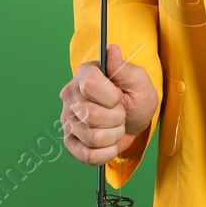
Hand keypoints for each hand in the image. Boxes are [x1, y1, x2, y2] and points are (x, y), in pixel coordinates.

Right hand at [59, 42, 158, 165]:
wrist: (133, 119)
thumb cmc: (135, 96)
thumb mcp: (138, 80)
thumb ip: (124, 68)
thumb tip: (112, 50)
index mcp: (85, 74)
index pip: (89, 85)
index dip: (111, 96)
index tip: (119, 96)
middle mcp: (70, 96)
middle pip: (91, 115)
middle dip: (117, 118)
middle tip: (120, 113)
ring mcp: (67, 120)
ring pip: (93, 138)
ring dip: (114, 136)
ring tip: (116, 126)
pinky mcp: (70, 142)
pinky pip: (88, 156)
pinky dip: (107, 152)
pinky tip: (110, 142)